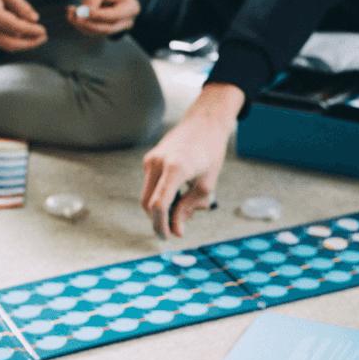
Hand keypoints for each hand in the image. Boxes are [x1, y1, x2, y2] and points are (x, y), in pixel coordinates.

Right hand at [0, 0, 46, 51]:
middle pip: (11, 43)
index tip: (43, 30)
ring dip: (24, 44)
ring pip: (7, 46)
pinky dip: (15, 40)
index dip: (31, 31)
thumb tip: (35, 18)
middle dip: (30, 43)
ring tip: (38, 36)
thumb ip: (20, 4)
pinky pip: (2, 42)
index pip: (15, 28)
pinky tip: (26, 34)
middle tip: (44, 37)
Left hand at [67, 0, 138, 35]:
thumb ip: (92, 0)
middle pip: (106, 28)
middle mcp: (126, 20)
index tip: (81, 12)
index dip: (96, 16)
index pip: (113, 16)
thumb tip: (82, 14)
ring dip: (81, 24)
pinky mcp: (106, 27)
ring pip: (97, 31)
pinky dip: (81, 24)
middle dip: (87, 23)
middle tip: (73, 15)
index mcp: (131, 8)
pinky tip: (73, 14)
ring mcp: (117, 26)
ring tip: (70, 11)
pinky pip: (92, 30)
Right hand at [141, 83, 242, 237]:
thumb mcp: (206, 184)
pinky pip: (151, 186)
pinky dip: (162, 196)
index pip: (159, 204)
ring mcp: (151, 160)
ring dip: (162, 209)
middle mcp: (158, 163)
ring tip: (187, 204)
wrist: (204, 122)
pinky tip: (181, 193)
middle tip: (179, 226)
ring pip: (147, 197)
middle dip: (160, 220)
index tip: (168, 237)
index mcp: (176, 168)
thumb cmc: (210, 152)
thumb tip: (177, 230)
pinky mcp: (150, 160)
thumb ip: (189, 208)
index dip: (161, 225)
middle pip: (148, 204)